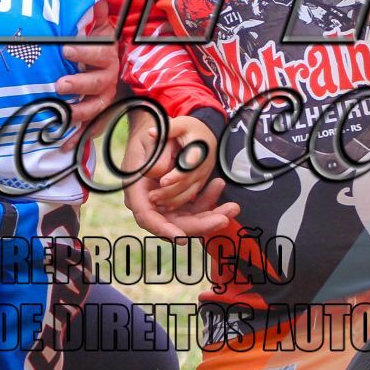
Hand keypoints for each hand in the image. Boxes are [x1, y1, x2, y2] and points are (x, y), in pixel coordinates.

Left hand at [55, 4, 117, 143]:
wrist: (106, 66)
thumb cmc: (93, 45)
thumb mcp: (94, 29)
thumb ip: (93, 17)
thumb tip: (94, 1)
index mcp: (107, 57)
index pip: (99, 52)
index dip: (84, 51)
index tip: (65, 49)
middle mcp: (107, 79)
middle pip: (98, 83)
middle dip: (79, 84)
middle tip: (60, 85)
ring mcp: (102, 99)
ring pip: (95, 108)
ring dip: (79, 113)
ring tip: (61, 114)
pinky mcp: (94, 115)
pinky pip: (88, 129)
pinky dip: (77, 139)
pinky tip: (63, 147)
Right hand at [121, 116, 238, 240]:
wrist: (155, 131)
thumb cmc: (149, 137)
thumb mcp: (150, 143)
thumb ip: (154, 159)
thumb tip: (160, 176)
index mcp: (136, 191)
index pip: (148, 217)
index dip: (163, 229)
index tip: (181, 237)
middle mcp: (149, 203)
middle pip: (173, 224)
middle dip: (200, 225)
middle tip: (223, 219)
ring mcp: (165, 203)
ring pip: (187, 219)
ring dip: (211, 215)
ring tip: (233, 207)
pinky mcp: (178, 200)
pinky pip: (194, 207)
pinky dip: (208, 200)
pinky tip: (219, 185)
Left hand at [153, 115, 218, 209]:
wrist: (206, 137)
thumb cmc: (191, 129)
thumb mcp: (181, 123)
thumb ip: (167, 129)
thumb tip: (150, 132)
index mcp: (199, 150)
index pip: (189, 165)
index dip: (177, 175)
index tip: (163, 181)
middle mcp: (204, 166)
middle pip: (187, 183)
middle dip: (170, 191)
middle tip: (152, 196)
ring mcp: (203, 176)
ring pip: (189, 192)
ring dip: (173, 199)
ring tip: (155, 201)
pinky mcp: (200, 183)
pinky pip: (191, 195)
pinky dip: (178, 202)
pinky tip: (165, 205)